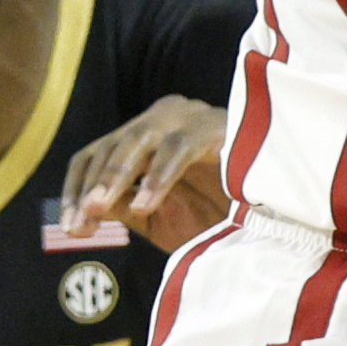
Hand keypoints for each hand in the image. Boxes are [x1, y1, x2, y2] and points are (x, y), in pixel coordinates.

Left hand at [60, 96, 229, 252]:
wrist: (276, 213)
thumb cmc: (215, 211)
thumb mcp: (159, 215)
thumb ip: (123, 206)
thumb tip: (84, 211)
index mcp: (144, 137)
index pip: (94, 155)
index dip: (75, 190)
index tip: (70, 228)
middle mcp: (161, 119)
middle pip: (109, 146)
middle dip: (90, 187)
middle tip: (81, 222)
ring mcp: (188, 117)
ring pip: (138, 140)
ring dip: (115, 176)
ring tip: (100, 209)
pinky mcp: (216, 125)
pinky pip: (179, 148)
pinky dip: (158, 176)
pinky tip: (146, 206)